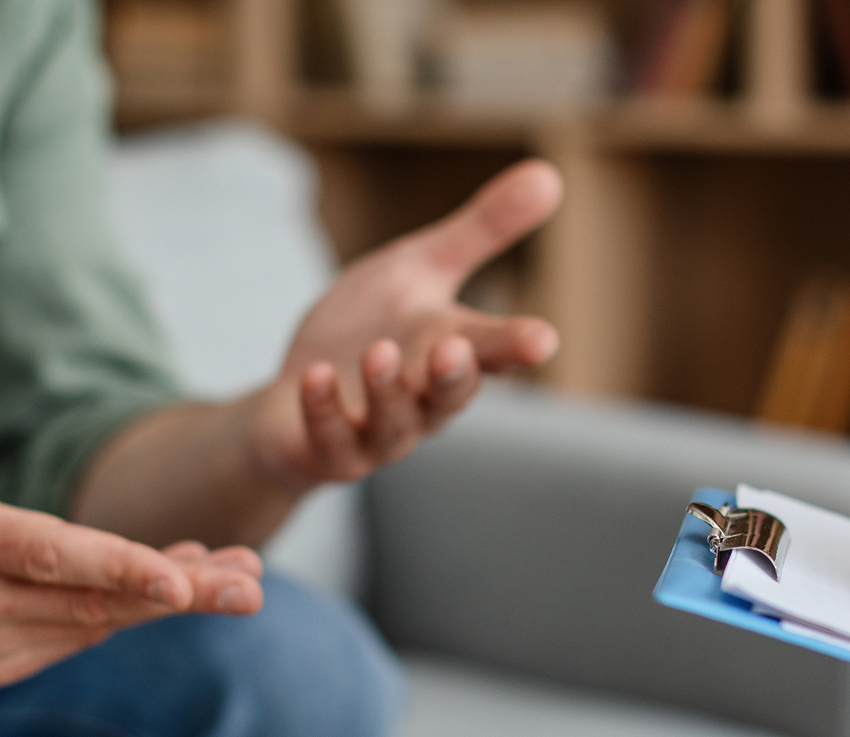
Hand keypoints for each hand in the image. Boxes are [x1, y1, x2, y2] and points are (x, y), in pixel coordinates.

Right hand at [0, 308, 263, 686]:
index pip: (43, 555)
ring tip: (239, 577)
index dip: (117, 567)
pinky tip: (178, 583)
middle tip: (250, 582)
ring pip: (91, 625)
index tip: (183, 578)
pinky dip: (126, 613)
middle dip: (176, 593)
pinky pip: (75, 636)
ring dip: (165, 604)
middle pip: (87, 601)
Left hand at [248, 159, 562, 486]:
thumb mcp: (421, 267)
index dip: (517, 347)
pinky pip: (331, 437)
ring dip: (388, 391)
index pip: (494, 352)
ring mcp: (378, 432)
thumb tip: (549, 174)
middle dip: (456, 376)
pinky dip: (323, 409)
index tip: (541, 339)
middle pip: (451, 395)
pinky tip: (316, 376)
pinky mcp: (330, 449)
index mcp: (452, 351)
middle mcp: (424, 399)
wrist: (300, 390)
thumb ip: (482, 230)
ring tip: (380, 352)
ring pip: (395, 423)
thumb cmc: (370, 327)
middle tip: (457, 348)